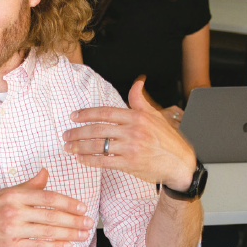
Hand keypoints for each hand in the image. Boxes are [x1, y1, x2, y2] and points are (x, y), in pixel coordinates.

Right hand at [0, 168, 92, 246]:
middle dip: (73, 220)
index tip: (82, 208)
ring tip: (83, 235)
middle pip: (51, 216)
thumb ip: (29, 185)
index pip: (48, 198)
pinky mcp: (11, 246)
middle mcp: (14, 211)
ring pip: (47, 232)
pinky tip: (66, 246)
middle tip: (88, 223)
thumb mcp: (7, 192)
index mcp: (15, 195)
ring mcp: (12, 229)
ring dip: (68, 234)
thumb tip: (46, 172)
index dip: (68, 203)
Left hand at [63, 77, 197, 189]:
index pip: (106, 112)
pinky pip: (104, 161)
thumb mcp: (156, 116)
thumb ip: (140, 100)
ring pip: (98, 145)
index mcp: (137, 117)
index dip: (86, 114)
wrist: (180, 164)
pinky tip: (81, 159)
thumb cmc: (168, 140)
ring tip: (69, 147)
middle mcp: (133, 131)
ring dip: (80, 146)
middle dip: (78, 132)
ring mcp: (130, 148)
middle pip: (98, 129)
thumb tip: (138, 82)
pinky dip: (90, 160)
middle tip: (66, 135)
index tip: (73, 116)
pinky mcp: (129, 164)